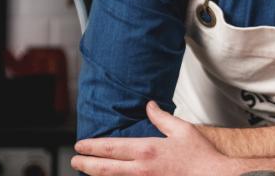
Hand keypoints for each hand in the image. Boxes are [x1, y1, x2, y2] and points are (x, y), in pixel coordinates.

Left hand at [72, 101, 244, 174]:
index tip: (79, 145)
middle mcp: (141, 169)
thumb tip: (149, 105)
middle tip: (74, 161)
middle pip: (105, 169)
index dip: (92, 147)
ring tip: (88, 171)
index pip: (111, 148)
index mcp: (147, 150)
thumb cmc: (200, 156)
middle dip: (86, 165)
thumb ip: (162, 118)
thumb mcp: (182, 130)